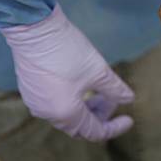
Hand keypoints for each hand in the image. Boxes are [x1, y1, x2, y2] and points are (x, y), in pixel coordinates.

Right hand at [0, 5, 133, 140]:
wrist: (34, 28)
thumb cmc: (68, 52)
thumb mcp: (99, 71)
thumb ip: (115, 89)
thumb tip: (129, 99)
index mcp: (65, 113)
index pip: (94, 132)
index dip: (114, 127)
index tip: (129, 119)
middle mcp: (47, 113)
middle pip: (80, 125)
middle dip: (100, 114)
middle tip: (114, 98)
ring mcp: (36, 102)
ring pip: (67, 114)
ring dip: (86, 106)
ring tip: (100, 89)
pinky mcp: (31, 89)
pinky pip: (55, 104)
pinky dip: (72, 100)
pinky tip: (82, 83)